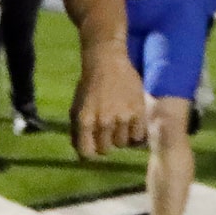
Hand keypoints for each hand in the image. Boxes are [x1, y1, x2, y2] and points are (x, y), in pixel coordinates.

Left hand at [69, 39, 147, 158]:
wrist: (108, 62)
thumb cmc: (90, 85)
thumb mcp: (77, 107)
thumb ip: (78, 130)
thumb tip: (82, 152)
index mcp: (84, 120)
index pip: (86, 153)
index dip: (90, 151)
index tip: (93, 146)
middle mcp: (103, 121)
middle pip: (105, 150)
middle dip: (105, 143)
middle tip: (107, 132)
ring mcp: (122, 117)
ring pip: (122, 144)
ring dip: (120, 137)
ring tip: (120, 125)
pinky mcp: (138, 112)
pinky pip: (138, 136)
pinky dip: (135, 133)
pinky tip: (131, 123)